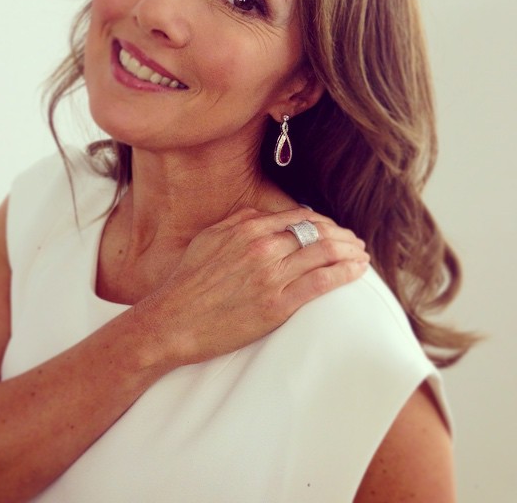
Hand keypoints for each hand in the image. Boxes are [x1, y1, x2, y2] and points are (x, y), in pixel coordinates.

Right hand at [132, 207, 368, 365]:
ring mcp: (272, 275)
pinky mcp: (277, 304)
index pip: (299, 217)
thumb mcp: (209, 238)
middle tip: (355, 242)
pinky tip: (357, 271)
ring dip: (350, 252)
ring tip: (362, 256)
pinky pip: (321, 282)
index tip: (333, 230)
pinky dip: (345, 273)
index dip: (323, 223)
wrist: (172, 320)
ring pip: (325, 254)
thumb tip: (266, 213)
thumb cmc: (188, 281)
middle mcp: (263, 246)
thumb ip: (239, 221)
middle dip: (343, 236)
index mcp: (248, 228)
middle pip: (318, 233)